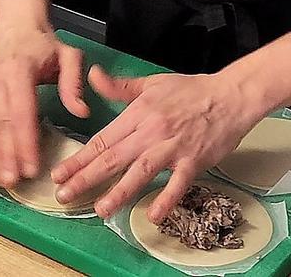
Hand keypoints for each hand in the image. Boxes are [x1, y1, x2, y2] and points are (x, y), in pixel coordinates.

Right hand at [0, 28, 89, 187]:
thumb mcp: (69, 56)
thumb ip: (74, 83)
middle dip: (6, 156)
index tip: (31, 168)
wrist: (16, 30)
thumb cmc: (44, 47)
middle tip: (13, 182)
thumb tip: (81, 111)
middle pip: (2, 124)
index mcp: (20, 69)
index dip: (25, 143)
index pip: (22, 113)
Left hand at [51, 66, 266, 221]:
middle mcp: (151, 131)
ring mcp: (172, 147)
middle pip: (113, 158)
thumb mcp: (152, 83)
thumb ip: (120, 86)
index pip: (103, 139)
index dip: (80, 158)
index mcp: (139, 113)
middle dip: (86, 178)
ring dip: (119, 192)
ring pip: (140, 171)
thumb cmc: (192, 90)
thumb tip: (92, 76)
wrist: (230, 96)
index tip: (60, 173)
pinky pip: (177, 183)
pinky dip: (166, 199)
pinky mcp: (193, 161)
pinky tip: (153, 215)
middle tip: (64, 195)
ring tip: (101, 209)